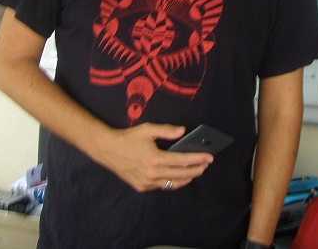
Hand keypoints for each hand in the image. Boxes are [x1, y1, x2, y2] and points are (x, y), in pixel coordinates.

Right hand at [96, 123, 214, 192]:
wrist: (108, 150)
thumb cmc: (128, 138)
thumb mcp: (148, 129)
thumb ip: (167, 130)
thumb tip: (183, 131)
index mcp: (155, 159)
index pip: (183, 161)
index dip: (198, 159)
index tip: (209, 157)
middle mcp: (152, 173)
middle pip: (181, 175)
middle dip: (196, 170)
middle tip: (206, 165)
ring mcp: (147, 182)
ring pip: (172, 184)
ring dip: (186, 178)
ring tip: (195, 171)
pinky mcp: (142, 187)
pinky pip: (161, 186)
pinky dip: (171, 181)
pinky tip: (177, 176)